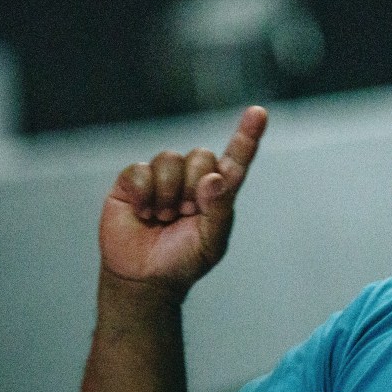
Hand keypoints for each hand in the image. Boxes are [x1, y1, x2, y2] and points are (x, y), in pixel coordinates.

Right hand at [98, 105, 267, 296]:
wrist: (144, 278)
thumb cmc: (183, 260)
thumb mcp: (211, 241)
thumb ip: (219, 210)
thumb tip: (215, 178)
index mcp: (217, 191)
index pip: (235, 159)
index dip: (247, 135)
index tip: (258, 113)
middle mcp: (191, 177)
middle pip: (202, 155)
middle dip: (194, 187)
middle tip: (184, 214)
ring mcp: (162, 176)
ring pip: (171, 158)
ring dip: (168, 192)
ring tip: (163, 217)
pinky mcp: (132, 181)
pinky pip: (141, 169)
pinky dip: (144, 193)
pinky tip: (143, 213)